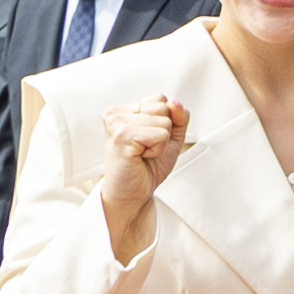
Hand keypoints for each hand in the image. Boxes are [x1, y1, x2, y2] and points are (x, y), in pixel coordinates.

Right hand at [101, 92, 190, 216]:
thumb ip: (178, 117)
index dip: (165, 122)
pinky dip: (157, 150)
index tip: (148, 140)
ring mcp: (117, 123)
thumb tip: (175, 103)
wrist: (131, 193)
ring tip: (142, 153)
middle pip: (164, 107)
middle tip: (145, 148)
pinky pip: (160, 135)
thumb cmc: (146, 166)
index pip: (161, 99)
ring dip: (160, 143)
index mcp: (123, 109)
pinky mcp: (122, 136)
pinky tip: (141, 157)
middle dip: (163, 132)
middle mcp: (116, 113)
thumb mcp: (170, 137)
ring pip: (164, 121)